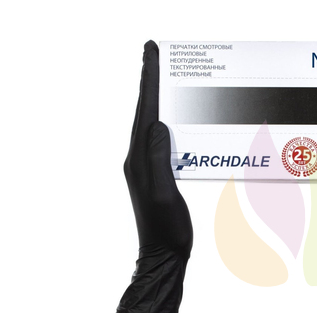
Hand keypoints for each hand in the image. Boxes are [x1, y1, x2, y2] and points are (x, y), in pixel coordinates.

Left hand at [116, 40, 192, 312]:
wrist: (163, 255)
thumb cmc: (166, 230)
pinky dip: (168, 121)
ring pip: (153, 124)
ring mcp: (147, 166)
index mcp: (140, 159)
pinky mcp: (158, 174)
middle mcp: (140, 158)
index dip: (149, 81)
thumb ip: (158, 160)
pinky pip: (162, 140)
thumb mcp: (163, 194)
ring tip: (164, 79)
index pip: (145, 112)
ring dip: (158, 99)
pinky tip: (176, 118)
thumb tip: (157, 126)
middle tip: (155, 55)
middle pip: (145, 112)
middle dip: (151, 82)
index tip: (151, 53)